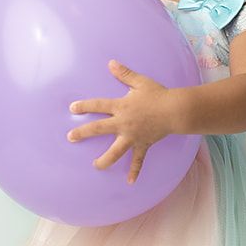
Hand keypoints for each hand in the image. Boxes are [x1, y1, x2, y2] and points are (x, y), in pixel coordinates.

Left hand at [68, 60, 179, 184]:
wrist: (175, 110)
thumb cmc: (158, 94)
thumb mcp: (140, 82)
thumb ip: (124, 74)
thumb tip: (111, 63)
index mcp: (121, 106)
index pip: (98, 105)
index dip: (84, 106)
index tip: (72, 108)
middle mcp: (123, 123)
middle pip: (99, 129)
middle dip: (83, 133)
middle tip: (70, 137)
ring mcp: (132, 136)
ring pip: (115, 151)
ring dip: (104, 160)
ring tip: (96, 166)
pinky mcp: (143, 145)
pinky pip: (138, 160)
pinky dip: (135, 171)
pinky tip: (129, 182)